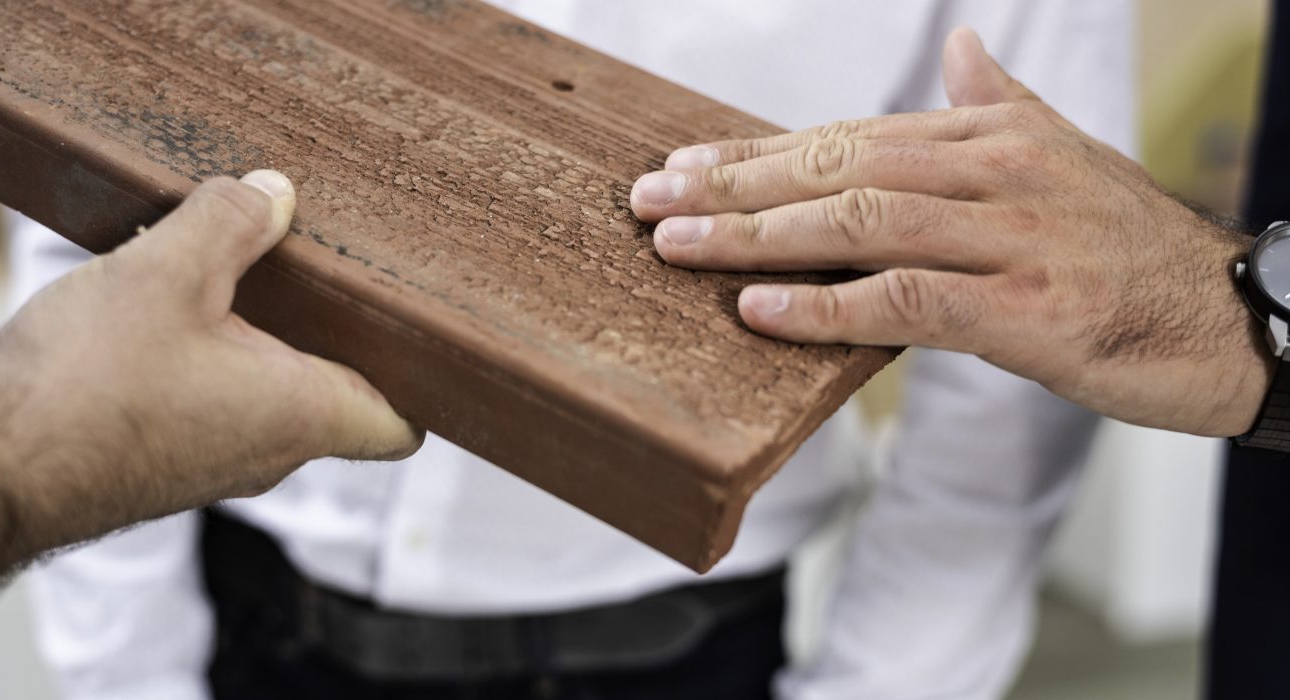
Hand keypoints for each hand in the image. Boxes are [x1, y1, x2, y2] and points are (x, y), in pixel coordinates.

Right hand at [0, 170, 421, 524]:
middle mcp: (270, 452)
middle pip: (338, 398)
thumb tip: (272, 193)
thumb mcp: (167, 275)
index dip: (424, 386)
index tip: (425, 338)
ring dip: (264, 342)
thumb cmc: (82, 394)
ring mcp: (215, 462)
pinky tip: (173, 314)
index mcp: (303, 414)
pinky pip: (214, 404)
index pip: (402, 427)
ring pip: (270, 398)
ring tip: (241, 275)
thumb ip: (230, 224)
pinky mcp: (163, 459)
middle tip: (328, 270)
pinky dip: (212, 361)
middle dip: (336, 334)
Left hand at [631, 28, 1268, 436]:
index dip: (757, 153)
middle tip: (649, 200)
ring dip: (756, 235)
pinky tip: (759, 309)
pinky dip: (826, 305)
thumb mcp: (1063, 155)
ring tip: (678, 246)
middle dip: (733, 184)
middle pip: (837, 168)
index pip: (847, 137)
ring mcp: (1012, 237)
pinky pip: (905, 301)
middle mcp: (994, 172)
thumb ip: (996, 103)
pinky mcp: (1028, 309)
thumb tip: (955, 46)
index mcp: (988, 135)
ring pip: (859, 223)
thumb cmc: (1128, 245)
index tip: (681, 167)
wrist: (1226, 316)